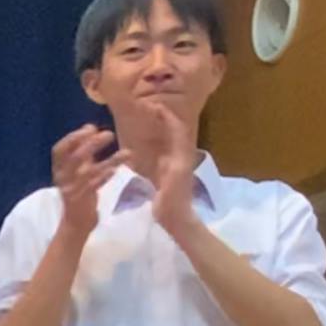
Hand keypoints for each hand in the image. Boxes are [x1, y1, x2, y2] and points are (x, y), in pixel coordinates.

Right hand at [50, 124, 125, 237]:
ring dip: (109, 160)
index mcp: (58, 169)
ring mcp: (70, 190)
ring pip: (88, 172)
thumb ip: (83, 151)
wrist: (76, 223)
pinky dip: (105, 177)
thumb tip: (90, 127)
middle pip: (74, 157)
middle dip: (91, 144)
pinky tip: (117, 170)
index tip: (91, 128)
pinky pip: (93, 186)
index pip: (59, 150)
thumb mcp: (78, 169)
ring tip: (127, 154)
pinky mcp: (80, 201)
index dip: (73, 138)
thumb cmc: (79, 193)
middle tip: (110, 134)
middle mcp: (61, 178)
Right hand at [139, 101, 199, 230]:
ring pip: (169, 140)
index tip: (153, 105)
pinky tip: (143, 142)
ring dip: (160, 128)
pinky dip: (155, 141)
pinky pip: (162, 151)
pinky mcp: (167, 173)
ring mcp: (174, 164)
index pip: (177, 128)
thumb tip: (172, 130)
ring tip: (146, 120)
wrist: (176, 219)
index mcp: (182, 154)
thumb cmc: (173, 199)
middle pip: (174, 131)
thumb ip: (174, 149)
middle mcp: (180, 156)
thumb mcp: (175, 172)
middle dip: (163, 118)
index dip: (166, 116)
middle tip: (148, 109)